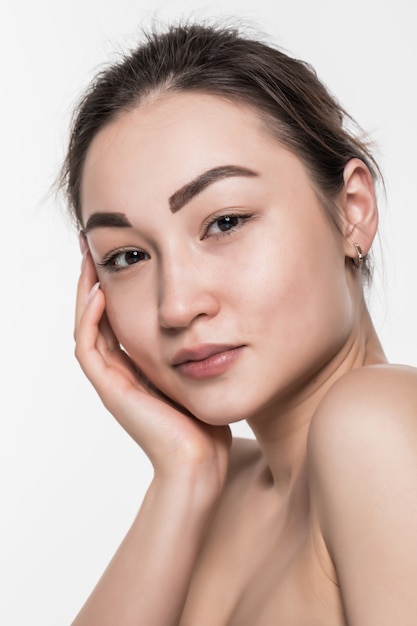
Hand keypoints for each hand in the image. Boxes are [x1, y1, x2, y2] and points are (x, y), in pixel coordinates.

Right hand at [74, 248, 230, 488]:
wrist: (200, 462)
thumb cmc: (205, 422)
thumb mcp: (199, 372)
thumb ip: (195, 349)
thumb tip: (211, 319)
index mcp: (137, 365)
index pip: (117, 316)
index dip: (113, 285)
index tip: (118, 253)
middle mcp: (120, 370)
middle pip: (96, 316)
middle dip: (93, 280)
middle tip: (91, 246)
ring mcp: (112, 381)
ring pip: (85, 327)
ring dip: (84, 292)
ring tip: (89, 258)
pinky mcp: (110, 390)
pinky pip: (88, 349)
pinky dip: (89, 320)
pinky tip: (99, 293)